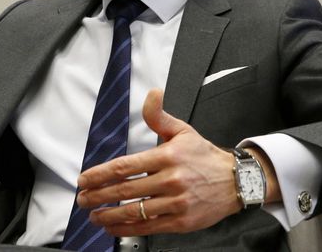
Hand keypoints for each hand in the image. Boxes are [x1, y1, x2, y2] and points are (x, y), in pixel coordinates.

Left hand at [75, 88, 240, 236]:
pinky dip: (128, 228)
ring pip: (135, 211)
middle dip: (98, 196)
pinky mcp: (181, 221)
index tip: (84, 179)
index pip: (126, 166)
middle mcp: (171, 179)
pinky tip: (113, 226)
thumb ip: (159, 116)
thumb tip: (152, 94)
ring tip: (94, 215)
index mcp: (167, 156)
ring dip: (109, 215)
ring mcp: (177, 202)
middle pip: (125, 190)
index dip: (100, 174)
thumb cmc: (204, 156)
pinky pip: (149, 226)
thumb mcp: (182, 131)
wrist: (238, 180)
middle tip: (83, 198)